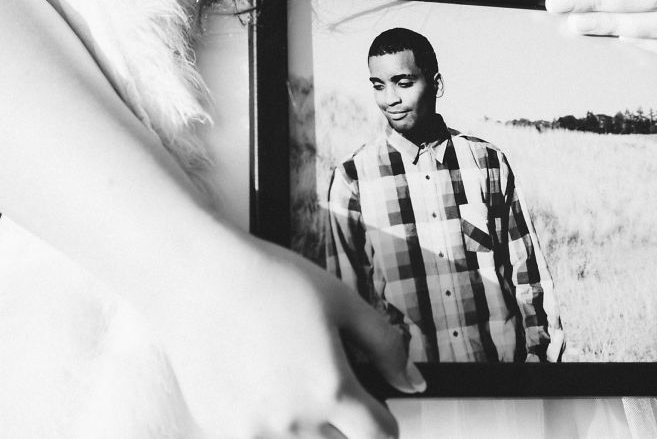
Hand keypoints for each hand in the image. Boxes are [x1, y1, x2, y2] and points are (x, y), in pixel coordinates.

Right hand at [157, 237, 425, 438]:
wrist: (198, 279)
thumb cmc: (271, 282)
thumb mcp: (344, 303)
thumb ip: (387, 347)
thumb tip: (414, 382)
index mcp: (331, 390)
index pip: (380, 436)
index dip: (386, 424)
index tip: (377, 413)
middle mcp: (294, 422)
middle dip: (347, 429)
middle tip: (334, 399)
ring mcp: (253, 432)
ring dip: (310, 432)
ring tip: (299, 393)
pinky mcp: (221, 431)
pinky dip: (271, 429)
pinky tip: (265, 393)